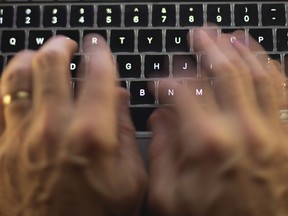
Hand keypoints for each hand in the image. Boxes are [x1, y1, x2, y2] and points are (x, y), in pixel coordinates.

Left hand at [0, 35, 146, 215]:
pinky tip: (19, 82)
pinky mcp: (1, 148)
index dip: (100, 53)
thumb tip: (119, 97)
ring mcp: (21, 137)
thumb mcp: (131, 178)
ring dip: (31, 57)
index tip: (99, 45)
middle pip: (50, 63)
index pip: (97, 75)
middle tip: (70, 44)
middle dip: (62, 45)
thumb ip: (127, 131)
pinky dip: (8, 83)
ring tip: (42, 55)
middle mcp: (53, 129)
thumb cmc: (97, 215)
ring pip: (17, 75)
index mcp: (92, 136)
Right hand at [148, 28, 287, 215]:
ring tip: (231, 36)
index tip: (159, 82)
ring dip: (243, 51)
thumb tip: (161, 118)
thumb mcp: (166, 195)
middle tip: (199, 34)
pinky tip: (264, 59)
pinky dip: (275, 72)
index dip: (166, 81)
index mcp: (205, 143)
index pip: (182, 92)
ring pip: (258, 76)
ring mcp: (272, 134)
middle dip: (208, 48)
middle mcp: (242, 131)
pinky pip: (285, 96)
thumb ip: (161, 150)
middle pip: (224, 72)